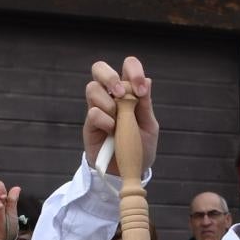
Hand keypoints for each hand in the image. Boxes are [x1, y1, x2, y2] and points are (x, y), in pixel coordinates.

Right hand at [82, 57, 156, 172]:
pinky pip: (93, 113)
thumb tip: (147, 81)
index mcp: (129, 92)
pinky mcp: (90, 124)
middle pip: (99, 68)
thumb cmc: (139, 147)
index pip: (127, 67)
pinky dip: (105, 120)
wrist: (129, 172)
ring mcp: (98, 109)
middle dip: (110, 76)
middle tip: (121, 93)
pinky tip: (112, 131)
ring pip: (92, 88)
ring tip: (117, 120)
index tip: (141, 91)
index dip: (133, 71)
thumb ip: (145, 105)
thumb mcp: (149, 126)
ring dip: (108, 102)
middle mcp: (110, 96)